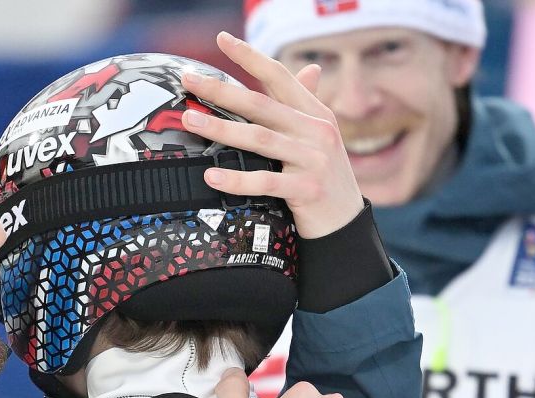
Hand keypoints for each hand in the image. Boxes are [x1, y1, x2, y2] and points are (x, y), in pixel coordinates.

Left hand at [181, 31, 363, 238]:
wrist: (346, 222)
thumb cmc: (322, 174)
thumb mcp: (318, 136)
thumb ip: (305, 105)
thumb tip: (310, 69)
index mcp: (315, 113)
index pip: (279, 76)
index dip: (250, 56)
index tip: (222, 39)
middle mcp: (316, 131)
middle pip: (261, 104)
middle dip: (221, 90)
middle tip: (188, 80)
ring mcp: (313, 160)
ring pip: (259, 138)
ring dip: (220, 128)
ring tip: (190, 119)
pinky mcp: (307, 189)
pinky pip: (265, 182)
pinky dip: (236, 179)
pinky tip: (210, 175)